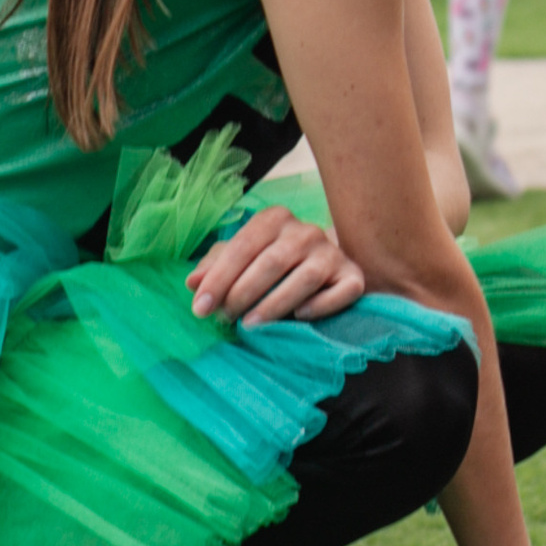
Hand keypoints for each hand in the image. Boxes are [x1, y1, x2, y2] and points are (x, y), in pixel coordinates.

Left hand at [189, 206, 366, 323]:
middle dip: (242, 293)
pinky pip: (342, 291)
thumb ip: (215, 266)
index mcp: (274, 219)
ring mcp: (332, 253)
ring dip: (274, 304)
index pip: (243, 245)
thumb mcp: (241, 258)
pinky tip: (299, 316)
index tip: (200, 308)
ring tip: (251, 326)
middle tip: (225, 319)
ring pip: (305, 278)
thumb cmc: (272, 262)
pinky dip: (320, 306)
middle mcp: (306, 231)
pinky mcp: (353, 276)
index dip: (219, 278)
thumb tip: (192, 283)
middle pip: (272, 262)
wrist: (324, 266)